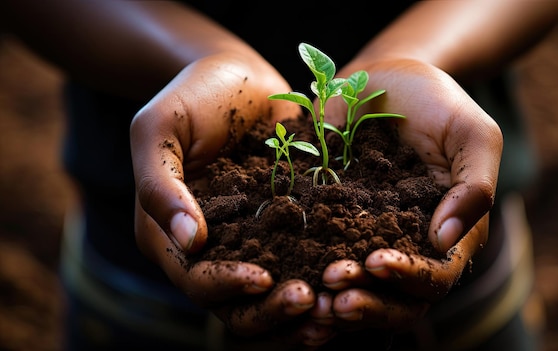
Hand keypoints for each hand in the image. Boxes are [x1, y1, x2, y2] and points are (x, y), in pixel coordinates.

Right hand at [130, 52, 318, 337]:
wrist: (239, 75)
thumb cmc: (192, 96)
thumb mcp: (159, 129)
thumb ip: (161, 185)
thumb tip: (190, 242)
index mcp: (169, 235)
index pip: (196, 280)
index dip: (227, 287)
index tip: (264, 278)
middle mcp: (212, 248)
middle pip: (237, 305)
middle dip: (272, 312)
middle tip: (312, 304)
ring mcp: (252, 239)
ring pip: (273, 294)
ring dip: (301, 310)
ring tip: (336, 311)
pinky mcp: (287, 225)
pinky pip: (305, 260)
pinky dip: (323, 276)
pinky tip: (352, 277)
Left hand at [321, 58, 501, 331]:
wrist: (388, 79)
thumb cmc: (437, 104)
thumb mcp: (472, 134)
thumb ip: (474, 186)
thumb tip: (444, 240)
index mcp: (452, 232)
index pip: (437, 274)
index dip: (409, 278)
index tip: (374, 260)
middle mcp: (413, 246)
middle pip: (399, 301)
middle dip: (369, 304)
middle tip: (334, 296)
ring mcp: (374, 240)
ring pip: (363, 293)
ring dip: (339, 303)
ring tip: (311, 298)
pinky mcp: (338, 227)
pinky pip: (327, 262)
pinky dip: (312, 278)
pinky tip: (288, 280)